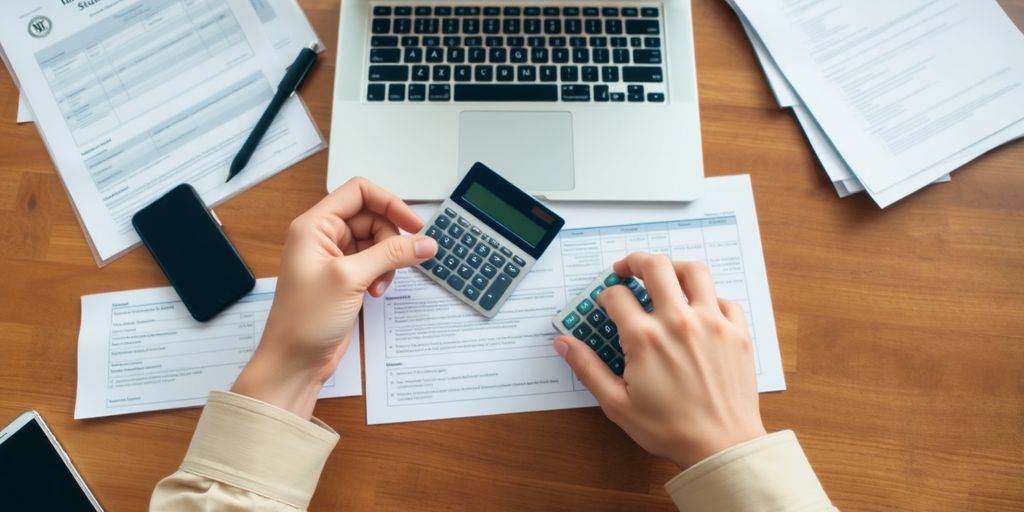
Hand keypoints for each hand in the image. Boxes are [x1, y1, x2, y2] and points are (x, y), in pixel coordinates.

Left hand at [232, 177, 436, 419]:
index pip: (359, 192)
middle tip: (395, 264)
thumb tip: (426, 242)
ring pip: (376, 242)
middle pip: (372, 217)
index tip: (414, 225)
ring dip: (387, 261)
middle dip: (390, 240)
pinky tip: (374, 293)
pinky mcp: (344, 278)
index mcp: (314, 226)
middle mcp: (323, 236)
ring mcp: (334, 258)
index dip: (390, 203)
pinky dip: (381, 275)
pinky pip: (373, 263)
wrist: (293, 362)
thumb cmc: (304, 320)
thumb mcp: (351, 279)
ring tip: (378, 285)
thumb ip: (391, 255)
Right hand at [553, 253, 765, 469]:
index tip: (607, 304)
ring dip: (674, 267)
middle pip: (655, 266)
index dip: (606, 296)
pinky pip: (724, 298)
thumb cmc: (669, 429)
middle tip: (627, 269)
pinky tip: (699, 308)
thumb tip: (564, 343)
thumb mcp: (616, 404)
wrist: (721, 446)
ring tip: (664, 276)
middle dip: (635, 261)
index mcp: (645, 338)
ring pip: (694, 271)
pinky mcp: (737, 332)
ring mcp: (712, 322)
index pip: (617, 296)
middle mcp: (678, 321)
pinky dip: (709, 297)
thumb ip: (588, 368)